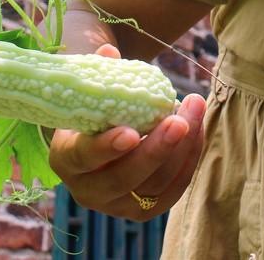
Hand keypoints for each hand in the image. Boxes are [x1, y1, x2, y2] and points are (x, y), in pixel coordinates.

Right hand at [47, 43, 208, 220]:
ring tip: (194, 110)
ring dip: (181, 149)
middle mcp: (87, 190)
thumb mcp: (86, 92)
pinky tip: (197, 129)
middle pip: (124, 177)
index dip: (106, 147)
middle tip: (180, 120)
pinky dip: (188, 160)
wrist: (97, 142)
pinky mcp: (143, 210)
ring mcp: (116, 205)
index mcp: (66, 160)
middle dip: (157, 149)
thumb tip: (109, 53)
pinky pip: (172, 190)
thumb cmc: (91, 110)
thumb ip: (97, 74)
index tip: (131, 132)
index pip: (84, 158)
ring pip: (153, 185)